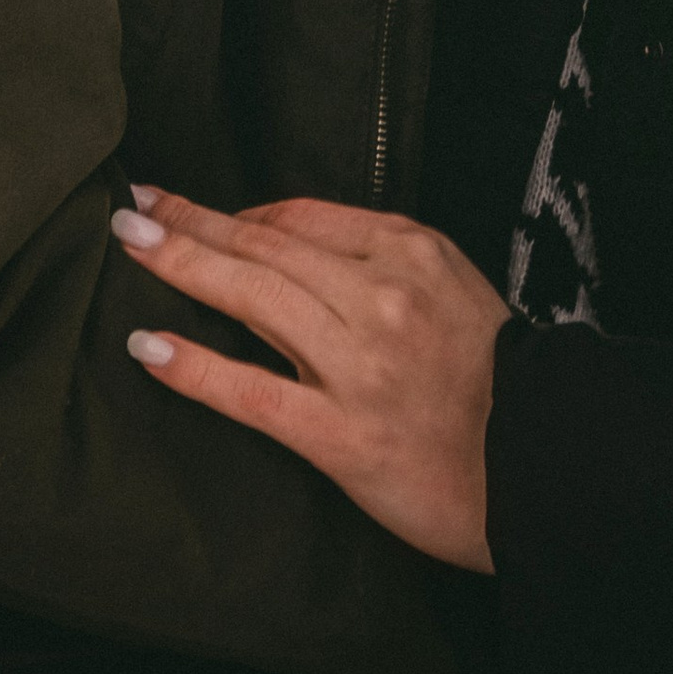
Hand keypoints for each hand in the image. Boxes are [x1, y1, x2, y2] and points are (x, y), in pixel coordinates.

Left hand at [113, 188, 507, 572]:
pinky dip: (194, 366)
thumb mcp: (453, 285)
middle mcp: (381, 296)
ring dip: (182, 266)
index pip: (303, 217)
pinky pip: (252, 392)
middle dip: (193, 223)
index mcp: (411, 252)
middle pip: (267, 246)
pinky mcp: (341, 435)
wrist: (540, 466)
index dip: (239, 211)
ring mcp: (359, 365)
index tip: (195, 209)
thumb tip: (298, 240)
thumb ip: (384, 259)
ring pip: (253, 299)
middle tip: (136, 207)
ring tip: (131, 246)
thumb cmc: (498, 379)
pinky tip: (148, 347)